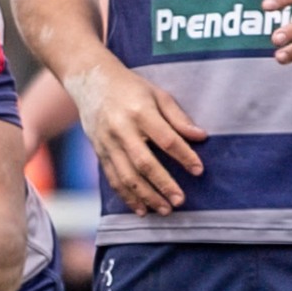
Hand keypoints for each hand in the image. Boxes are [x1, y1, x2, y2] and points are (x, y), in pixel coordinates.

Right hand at [65, 55, 204, 213]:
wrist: (90, 80)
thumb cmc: (130, 87)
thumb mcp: (157, 94)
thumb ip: (178, 117)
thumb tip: (201, 137)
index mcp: (139, 112)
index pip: (165, 138)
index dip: (183, 155)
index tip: (198, 170)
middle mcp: (121, 129)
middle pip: (144, 163)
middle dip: (163, 184)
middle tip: (180, 201)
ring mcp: (107, 143)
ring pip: (126, 176)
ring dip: (146, 196)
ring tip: (164, 210)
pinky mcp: (99, 152)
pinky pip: (113, 179)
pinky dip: (127, 196)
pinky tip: (141, 209)